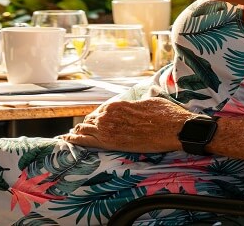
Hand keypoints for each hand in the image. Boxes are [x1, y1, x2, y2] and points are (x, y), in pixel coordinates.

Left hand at [60, 97, 193, 152]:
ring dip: (78, 132)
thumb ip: (140, 103)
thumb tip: (142, 101)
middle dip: (86, 125)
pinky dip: (75, 140)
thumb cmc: (166, 115)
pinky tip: (68, 141)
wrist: (174, 129)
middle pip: (91, 120)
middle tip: (80, 131)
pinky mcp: (110, 143)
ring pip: (85, 129)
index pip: (100, 111)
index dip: (96, 117)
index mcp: (118, 104)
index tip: (92, 121)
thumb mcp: (152, 101)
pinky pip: (85, 141)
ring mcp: (108, 129)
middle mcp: (110, 115)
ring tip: (71, 136)